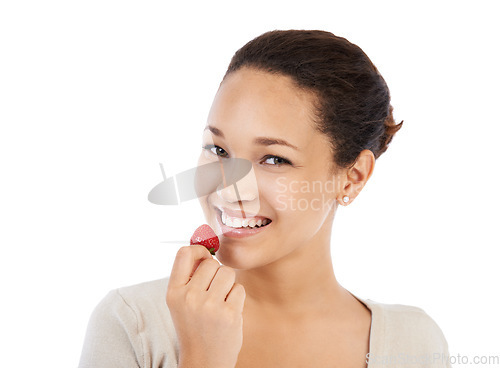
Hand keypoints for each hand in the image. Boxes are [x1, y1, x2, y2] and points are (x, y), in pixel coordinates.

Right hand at [166, 245, 245, 367]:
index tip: (205, 258)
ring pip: (227, 273)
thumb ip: (189, 277)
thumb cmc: (194, 326)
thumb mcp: (181, 302)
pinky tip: (228, 311)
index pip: (184, 254)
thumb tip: (205, 248)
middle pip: (212, 263)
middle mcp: (189, 297)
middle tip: (213, 291)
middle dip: (216, 273)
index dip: (199, 250)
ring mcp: (210, 306)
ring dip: (228, 284)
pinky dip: (237, 297)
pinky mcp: (229, 314)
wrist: (203, 361)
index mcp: (173, 292)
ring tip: (220, 301)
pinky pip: (239, 288)